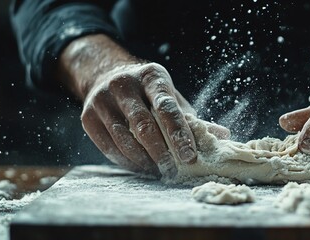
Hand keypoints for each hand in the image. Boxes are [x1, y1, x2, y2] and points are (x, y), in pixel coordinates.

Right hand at [57, 34, 228, 175]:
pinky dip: (125, 161)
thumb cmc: (147, 91)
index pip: (167, 107)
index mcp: (151, 77)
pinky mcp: (87, 116)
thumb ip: (192, 117)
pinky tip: (140, 167)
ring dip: (143, 161)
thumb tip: (222, 136)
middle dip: (161, 152)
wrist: (105, 74)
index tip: (189, 156)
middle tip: (173, 170)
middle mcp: (124, 85)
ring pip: (123, 139)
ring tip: (158, 171)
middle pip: (144, 125)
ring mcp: (102, 100)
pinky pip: (108, 146)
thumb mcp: (170, 94)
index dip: (179, 134)